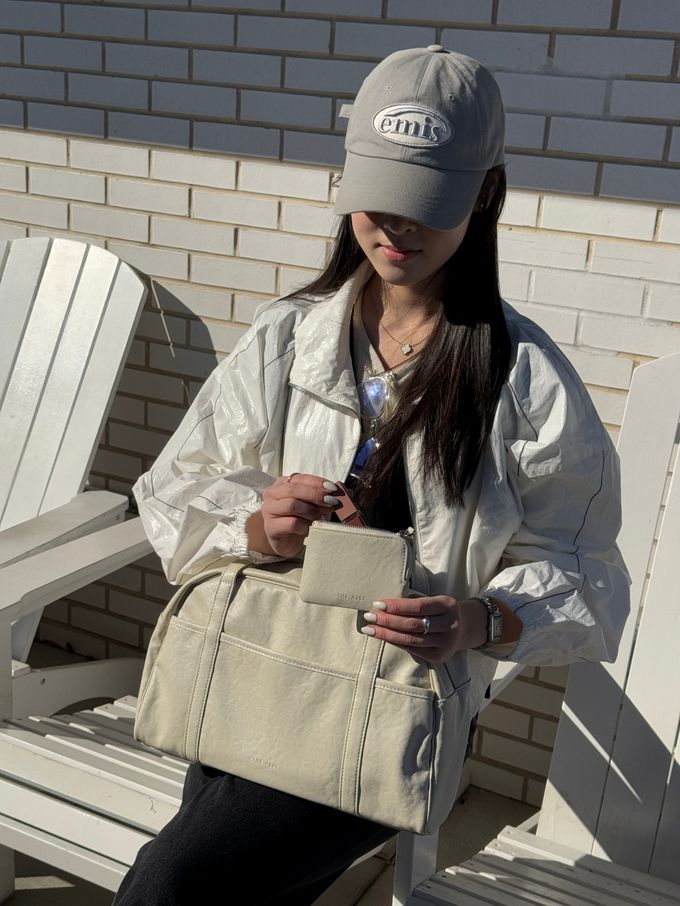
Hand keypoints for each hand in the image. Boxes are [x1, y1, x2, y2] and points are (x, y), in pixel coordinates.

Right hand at [247, 473, 340, 557]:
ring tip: (321, 518)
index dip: (318, 483)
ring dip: (311, 511)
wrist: (286, 541)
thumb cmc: (299, 519)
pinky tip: (310, 529)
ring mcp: (269, 510)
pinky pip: (291, 523)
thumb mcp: (313, 505)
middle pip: (294, 489)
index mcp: (282, 484)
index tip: (334, 489)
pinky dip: (305, 526)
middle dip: (316, 495)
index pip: (301, 478)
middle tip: (332, 502)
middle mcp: (272, 494)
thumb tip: (347, 492)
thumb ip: (325, 496)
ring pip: (292, 505)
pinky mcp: (271, 527)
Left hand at [360, 595, 487, 663]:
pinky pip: (413, 649)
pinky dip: (396, 642)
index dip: (397, 606)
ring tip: (370, 629)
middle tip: (369, 617)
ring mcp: (446, 643)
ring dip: (387, 634)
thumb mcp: (434, 601)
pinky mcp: (439, 656)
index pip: (418, 606)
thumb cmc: (440, 611)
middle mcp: (450, 625)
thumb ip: (413, 603)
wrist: (463, 628)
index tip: (378, 603)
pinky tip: (384, 637)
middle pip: (413, 624)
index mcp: (448, 605)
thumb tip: (382, 606)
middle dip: (388, 621)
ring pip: (411, 639)